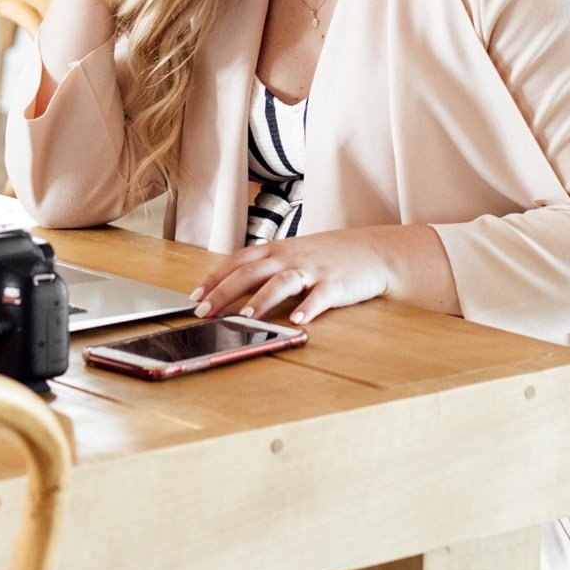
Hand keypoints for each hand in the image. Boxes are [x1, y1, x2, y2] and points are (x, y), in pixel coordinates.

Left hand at [190, 230, 393, 326]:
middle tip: (205, 311)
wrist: (374, 251)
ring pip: (282, 281)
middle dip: (225, 291)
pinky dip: (309, 307)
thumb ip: (267, 269)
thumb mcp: (294, 255)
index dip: (214, 278)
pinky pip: (321, 296)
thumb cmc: (330, 256)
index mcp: (277, 250)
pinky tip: (298, 320)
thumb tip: (231, 289)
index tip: (195, 297)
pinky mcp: (337, 283)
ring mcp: (313, 269)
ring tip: (246, 317)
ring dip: (262, 299)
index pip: (238, 261)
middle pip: (251, 271)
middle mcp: (291, 257)